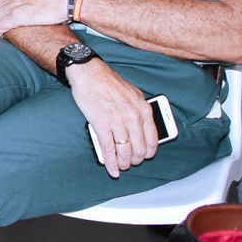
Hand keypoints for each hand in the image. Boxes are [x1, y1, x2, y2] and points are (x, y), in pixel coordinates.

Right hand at [68, 59, 157, 178]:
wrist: (89, 72)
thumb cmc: (108, 82)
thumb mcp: (133, 94)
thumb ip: (139, 111)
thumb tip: (141, 129)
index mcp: (143, 109)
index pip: (152, 140)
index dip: (147, 153)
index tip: (143, 157)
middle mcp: (133, 117)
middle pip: (139, 149)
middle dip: (134, 160)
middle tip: (129, 163)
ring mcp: (117, 121)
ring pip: (124, 151)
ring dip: (123, 163)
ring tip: (121, 167)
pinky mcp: (101, 124)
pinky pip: (108, 149)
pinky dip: (111, 162)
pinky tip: (112, 169)